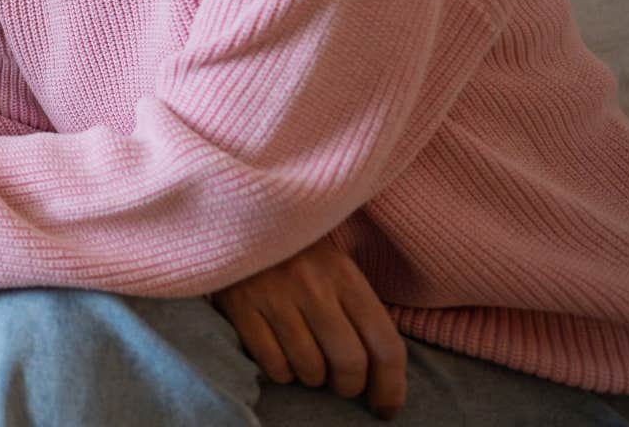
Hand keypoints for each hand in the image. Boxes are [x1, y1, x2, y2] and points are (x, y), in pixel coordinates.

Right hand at [211, 239, 406, 418]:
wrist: (237, 221)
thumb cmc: (296, 256)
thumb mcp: (336, 270)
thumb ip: (360, 312)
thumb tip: (383, 373)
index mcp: (346, 275)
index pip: (385, 345)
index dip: (391, 387)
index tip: (385, 408)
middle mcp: (313, 284)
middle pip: (349, 363)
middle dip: (348, 386)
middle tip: (341, 384)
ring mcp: (274, 295)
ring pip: (309, 368)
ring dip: (312, 378)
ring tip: (308, 363)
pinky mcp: (240, 306)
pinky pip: (273, 364)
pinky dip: (282, 372)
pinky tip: (281, 356)